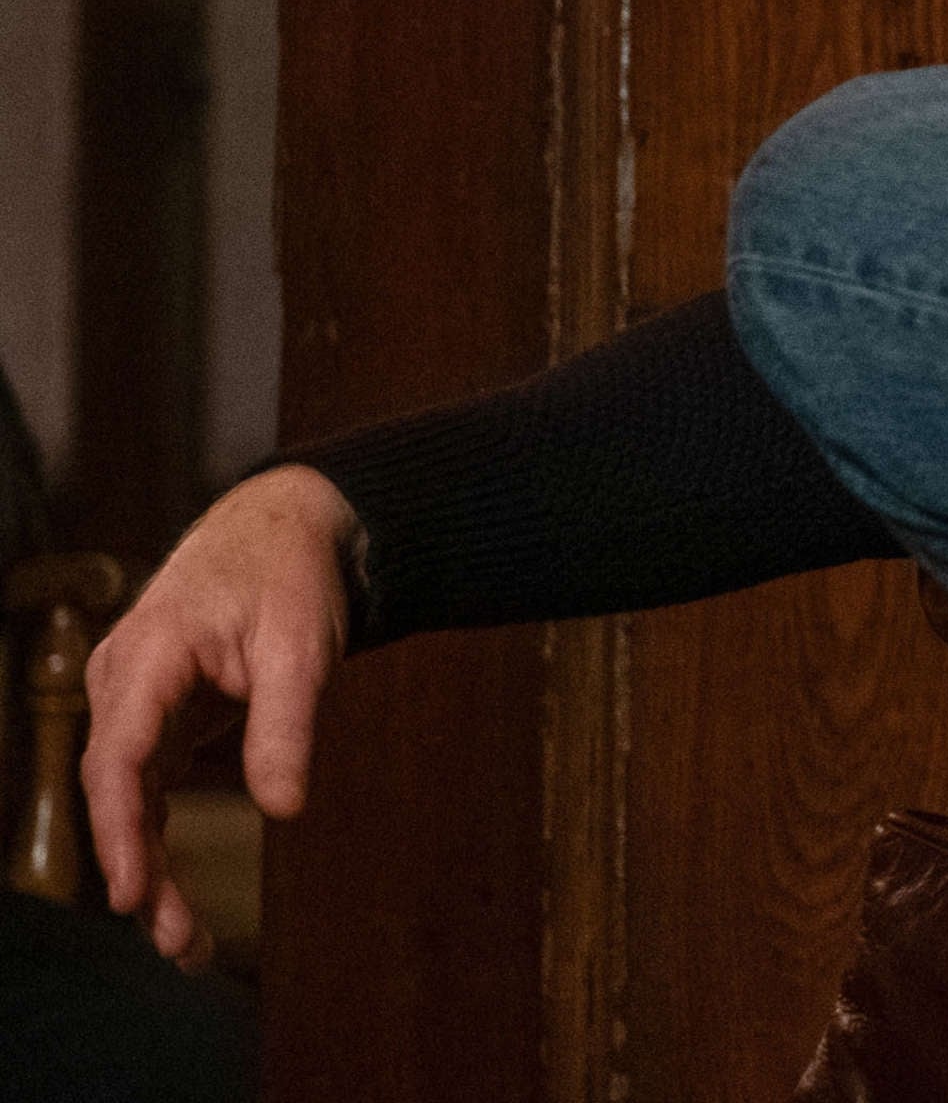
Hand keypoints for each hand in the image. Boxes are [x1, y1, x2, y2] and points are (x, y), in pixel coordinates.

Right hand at [81, 464, 358, 966]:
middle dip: (141, 872)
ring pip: (126, 800)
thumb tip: (285, 807)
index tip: (134, 895)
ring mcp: (131, 702)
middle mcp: (121, 683)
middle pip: (117, 793)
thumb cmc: (289, 578)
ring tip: (184, 943)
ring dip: (148, 868)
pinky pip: (143, 789)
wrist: (282, 530)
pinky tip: (173, 896)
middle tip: (181, 944)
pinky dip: (156, 840)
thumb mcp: (303, 647)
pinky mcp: (152, 718)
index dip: (119, 833)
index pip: (119, 759)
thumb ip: (287, 725)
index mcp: (146, 658)